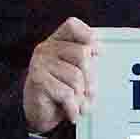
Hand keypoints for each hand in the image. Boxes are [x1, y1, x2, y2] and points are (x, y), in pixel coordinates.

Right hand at [23, 17, 98, 132]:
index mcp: (56, 41)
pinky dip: (73, 107)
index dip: (88, 36)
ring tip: (80, 104)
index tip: (98, 53)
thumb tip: (102, 54)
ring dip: (82, 96)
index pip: (72, 25)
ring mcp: (40, 63)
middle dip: (91, 78)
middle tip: (90, 93)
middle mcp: (46, 48)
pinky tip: (73, 112)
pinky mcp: (38, 80)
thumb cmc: (61, 90)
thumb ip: (87, 61)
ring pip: (76, 77)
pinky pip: (67, 93)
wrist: (38, 113)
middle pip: (82, 54)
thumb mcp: (76, 72)